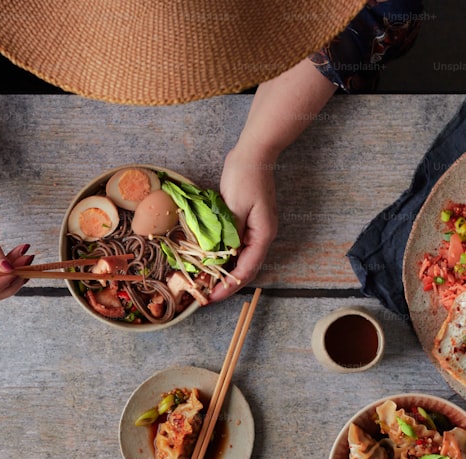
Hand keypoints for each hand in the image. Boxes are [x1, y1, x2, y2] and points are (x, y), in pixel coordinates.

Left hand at [209, 144, 278, 301]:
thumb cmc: (245, 177)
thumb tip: (219, 256)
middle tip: (203, 296)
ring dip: (220, 272)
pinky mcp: (243, 223)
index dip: (228, 287)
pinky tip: (206, 262)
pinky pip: (232, 247)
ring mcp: (253, 230)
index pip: (246, 270)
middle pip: (243, 269)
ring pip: (237, 260)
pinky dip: (220, 257)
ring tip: (202, 283)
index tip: (211, 297)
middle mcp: (260, 236)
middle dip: (224, 284)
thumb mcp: (235, 206)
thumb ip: (228, 233)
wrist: (252, 154)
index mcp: (262, 235)